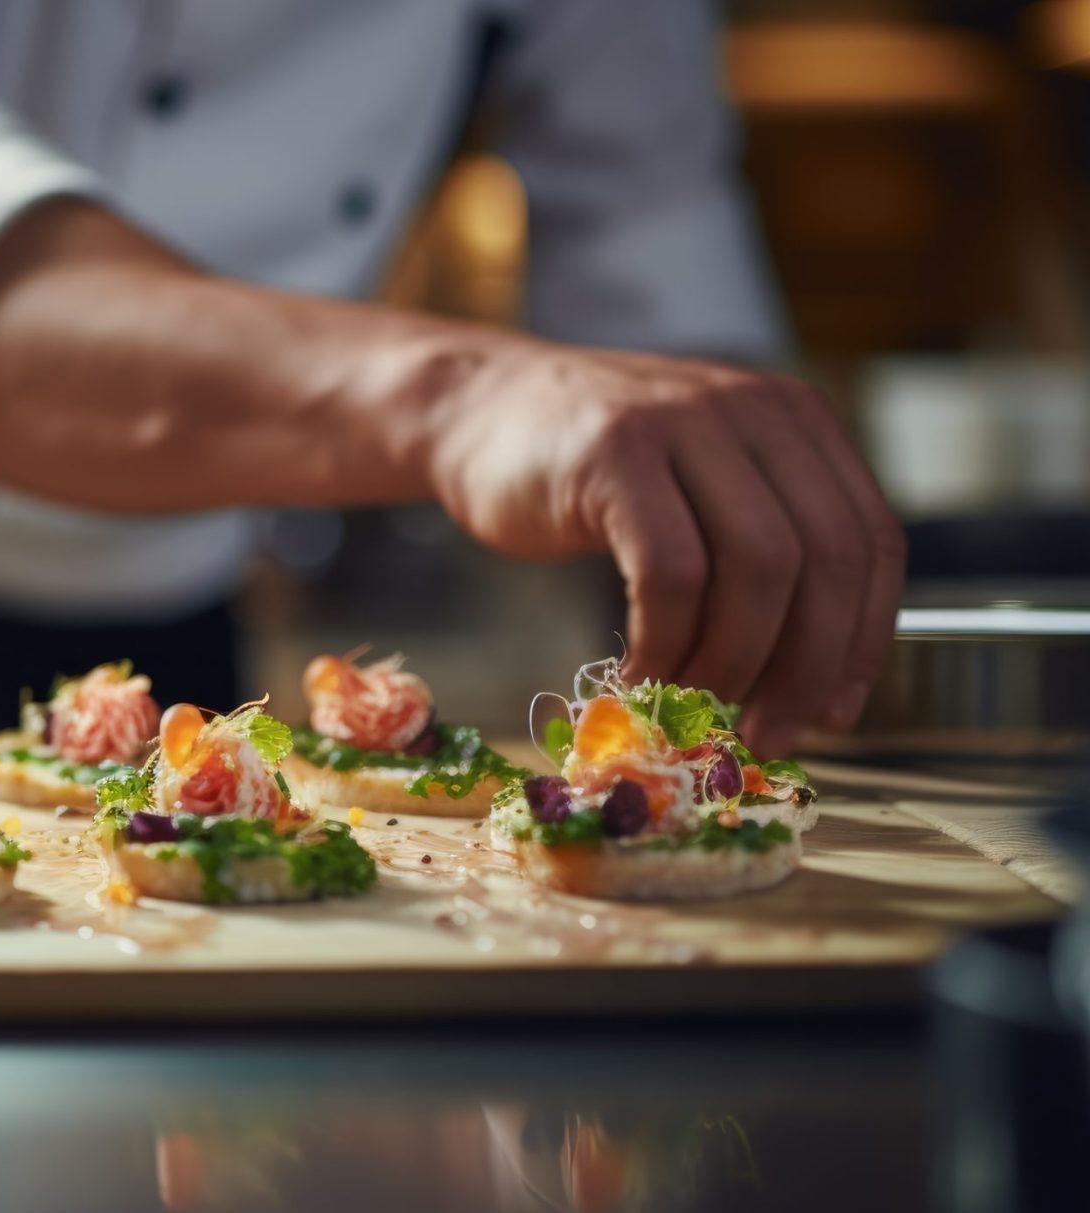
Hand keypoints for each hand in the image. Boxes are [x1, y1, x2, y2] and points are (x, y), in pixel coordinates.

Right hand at [422, 339, 904, 755]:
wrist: (475, 411)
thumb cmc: (586, 472)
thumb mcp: (698, 491)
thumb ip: (759, 556)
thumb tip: (815, 689)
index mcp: (795, 420)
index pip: (871, 540)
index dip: (864, 640)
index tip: (834, 712)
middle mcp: (753, 411)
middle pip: (825, 558)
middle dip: (804, 666)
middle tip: (767, 732)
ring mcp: (684, 423)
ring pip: (758, 567)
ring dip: (734, 660)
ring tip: (695, 705)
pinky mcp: (615, 452)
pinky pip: (670, 572)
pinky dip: (664, 642)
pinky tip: (639, 675)